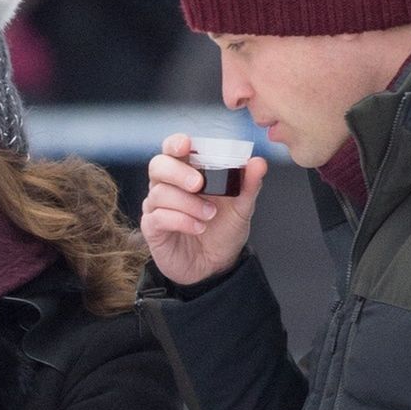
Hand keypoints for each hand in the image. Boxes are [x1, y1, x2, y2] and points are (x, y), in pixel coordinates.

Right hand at [139, 133, 266, 285]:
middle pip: (158, 165)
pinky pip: (159, 217)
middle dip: (178, 172)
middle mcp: (168, 186)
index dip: (176, 143)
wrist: (216, 266)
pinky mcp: (153, 228)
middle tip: (198, 184)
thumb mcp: (241, 208)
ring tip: (209, 215)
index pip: (173, 149)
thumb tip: (258, 163)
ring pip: (160, 193)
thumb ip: (248, 185)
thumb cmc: (222, 232)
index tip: (186, 146)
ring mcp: (157, 207)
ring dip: (188, 203)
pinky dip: (181, 220)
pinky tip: (198, 227)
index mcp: (187, 173)